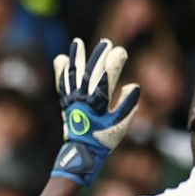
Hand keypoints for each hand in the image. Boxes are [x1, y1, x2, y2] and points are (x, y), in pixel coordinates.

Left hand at [50, 37, 140, 186]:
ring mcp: (72, 100)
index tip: (120, 51)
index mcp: (98, 104)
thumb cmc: (103, 139)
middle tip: (106, 43)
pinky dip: (61, 71)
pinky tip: (61, 59)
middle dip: (98, 57)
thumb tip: (133, 85)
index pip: (107, 79)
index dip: (114, 64)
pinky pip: (62, 84)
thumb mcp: (119, 125)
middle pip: (90, 73)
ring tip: (77, 42)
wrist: (81, 153)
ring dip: (76, 58)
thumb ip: (126, 105)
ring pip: (73, 75)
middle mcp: (83, 99)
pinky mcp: (66, 102)